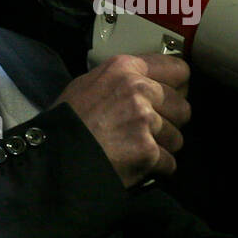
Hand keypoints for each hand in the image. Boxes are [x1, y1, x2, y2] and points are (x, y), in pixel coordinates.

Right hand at [51, 53, 191, 187]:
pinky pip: (169, 162)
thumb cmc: (67, 122)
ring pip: (178, 137)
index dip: (178, 87)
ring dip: (163, 147)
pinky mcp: (148, 151)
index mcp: (125, 69)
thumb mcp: (87, 84)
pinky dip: (156, 168)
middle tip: (151, 131)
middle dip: (171, 121)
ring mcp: (146, 121)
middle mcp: (139, 90)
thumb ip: (121, 78)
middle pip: (182, 106)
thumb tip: (146, 80)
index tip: (173, 96)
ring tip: (137, 150)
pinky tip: (137, 166)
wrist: (55, 157)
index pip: (179, 70)